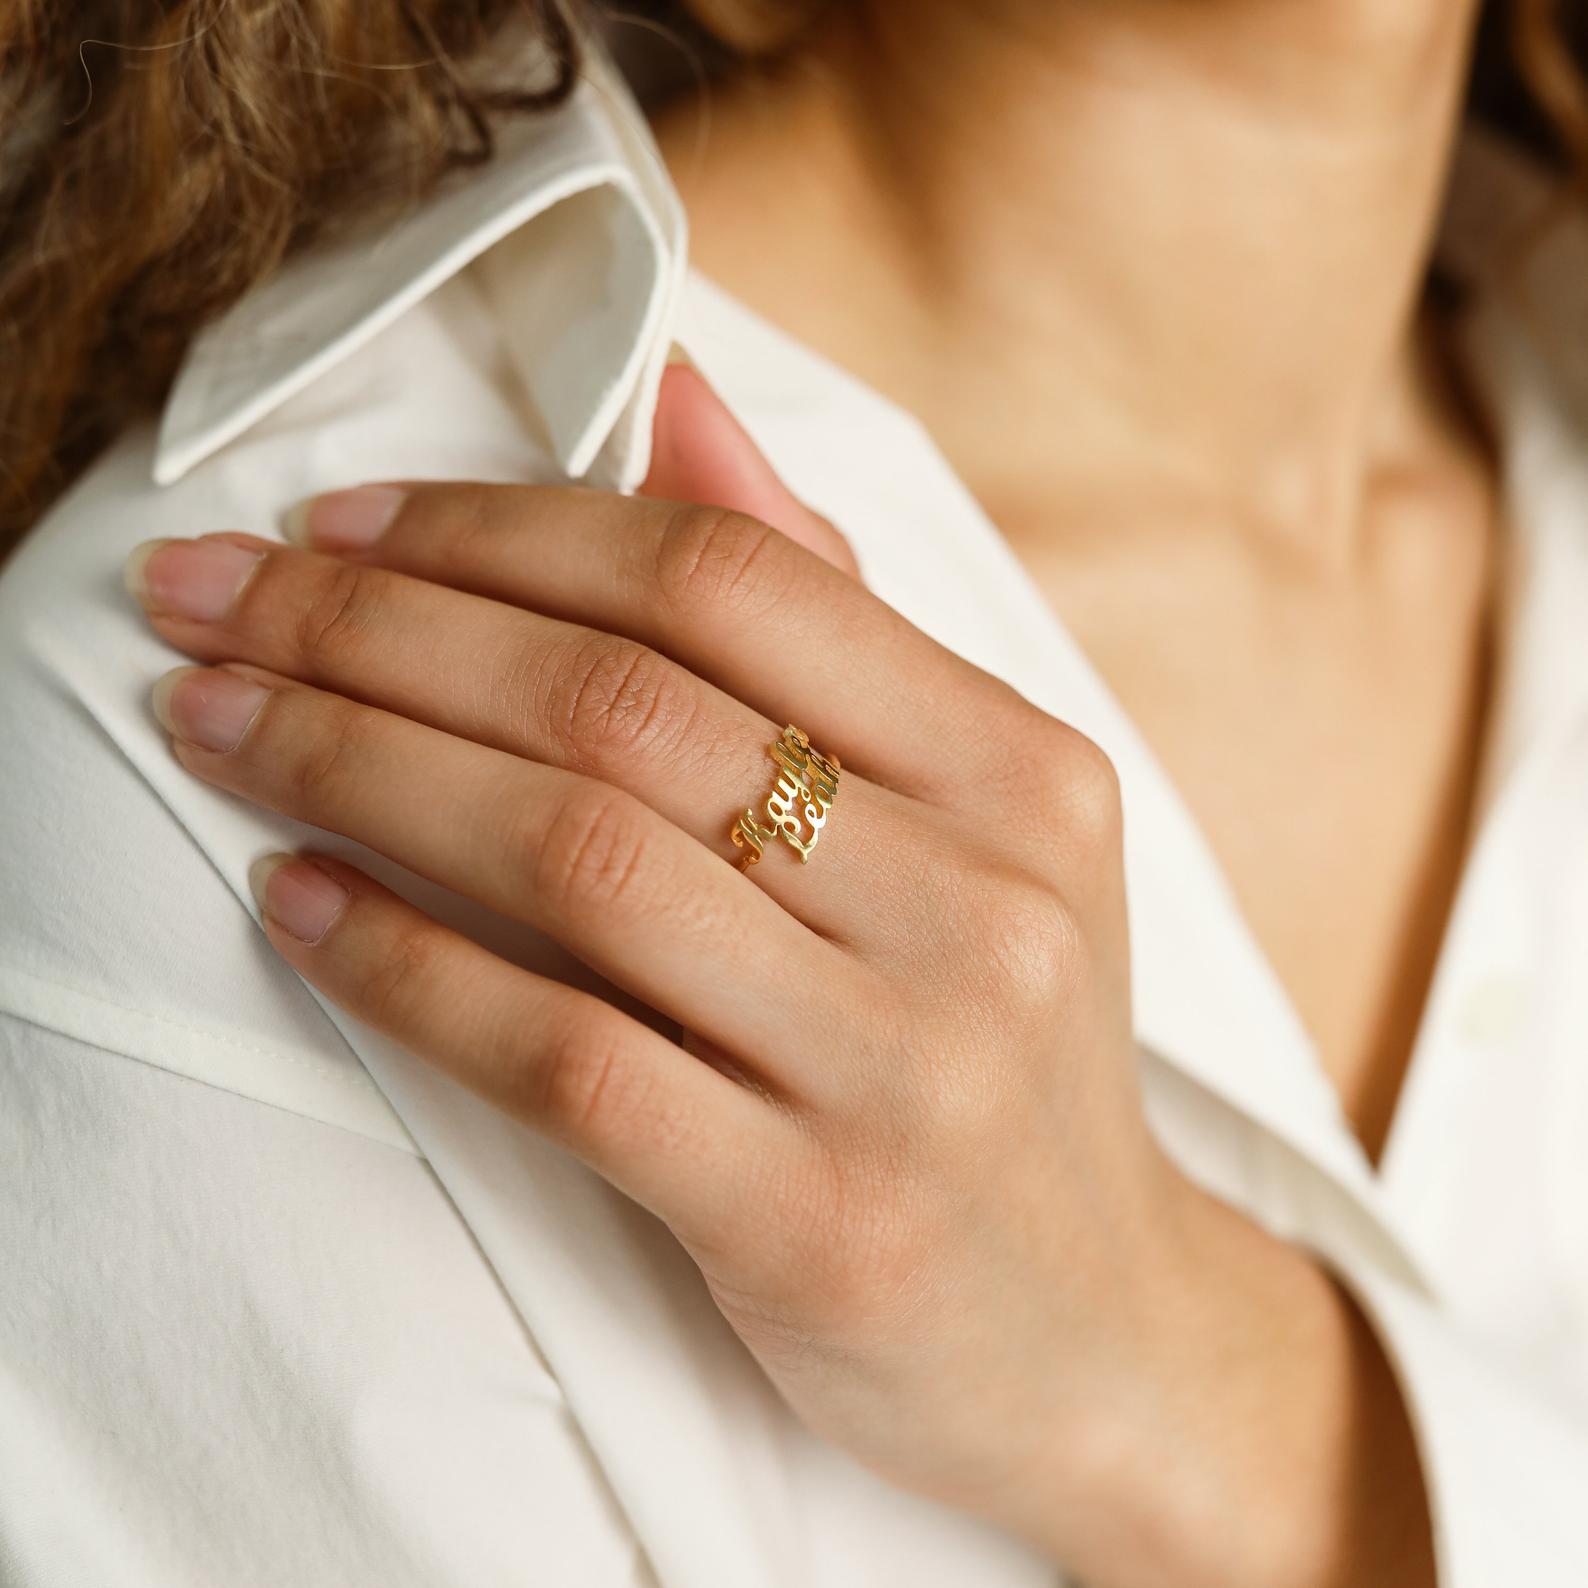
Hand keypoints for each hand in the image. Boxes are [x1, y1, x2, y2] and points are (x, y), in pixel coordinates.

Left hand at [124, 369, 1431, 1587]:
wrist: (1095, 1330)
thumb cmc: (997, 1045)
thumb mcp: (970, 820)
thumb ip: (826, 613)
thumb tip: (674, 396)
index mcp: (1023, 770)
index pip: (727, 579)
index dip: (502, 531)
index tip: (339, 528)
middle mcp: (983, 900)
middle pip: (622, 706)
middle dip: (376, 631)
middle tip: (215, 600)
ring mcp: (905, 1066)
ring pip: (576, 860)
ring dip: (356, 771)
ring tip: (221, 725)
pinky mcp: (818, 1223)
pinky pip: (567, 1057)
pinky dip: (406, 968)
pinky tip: (300, 907)